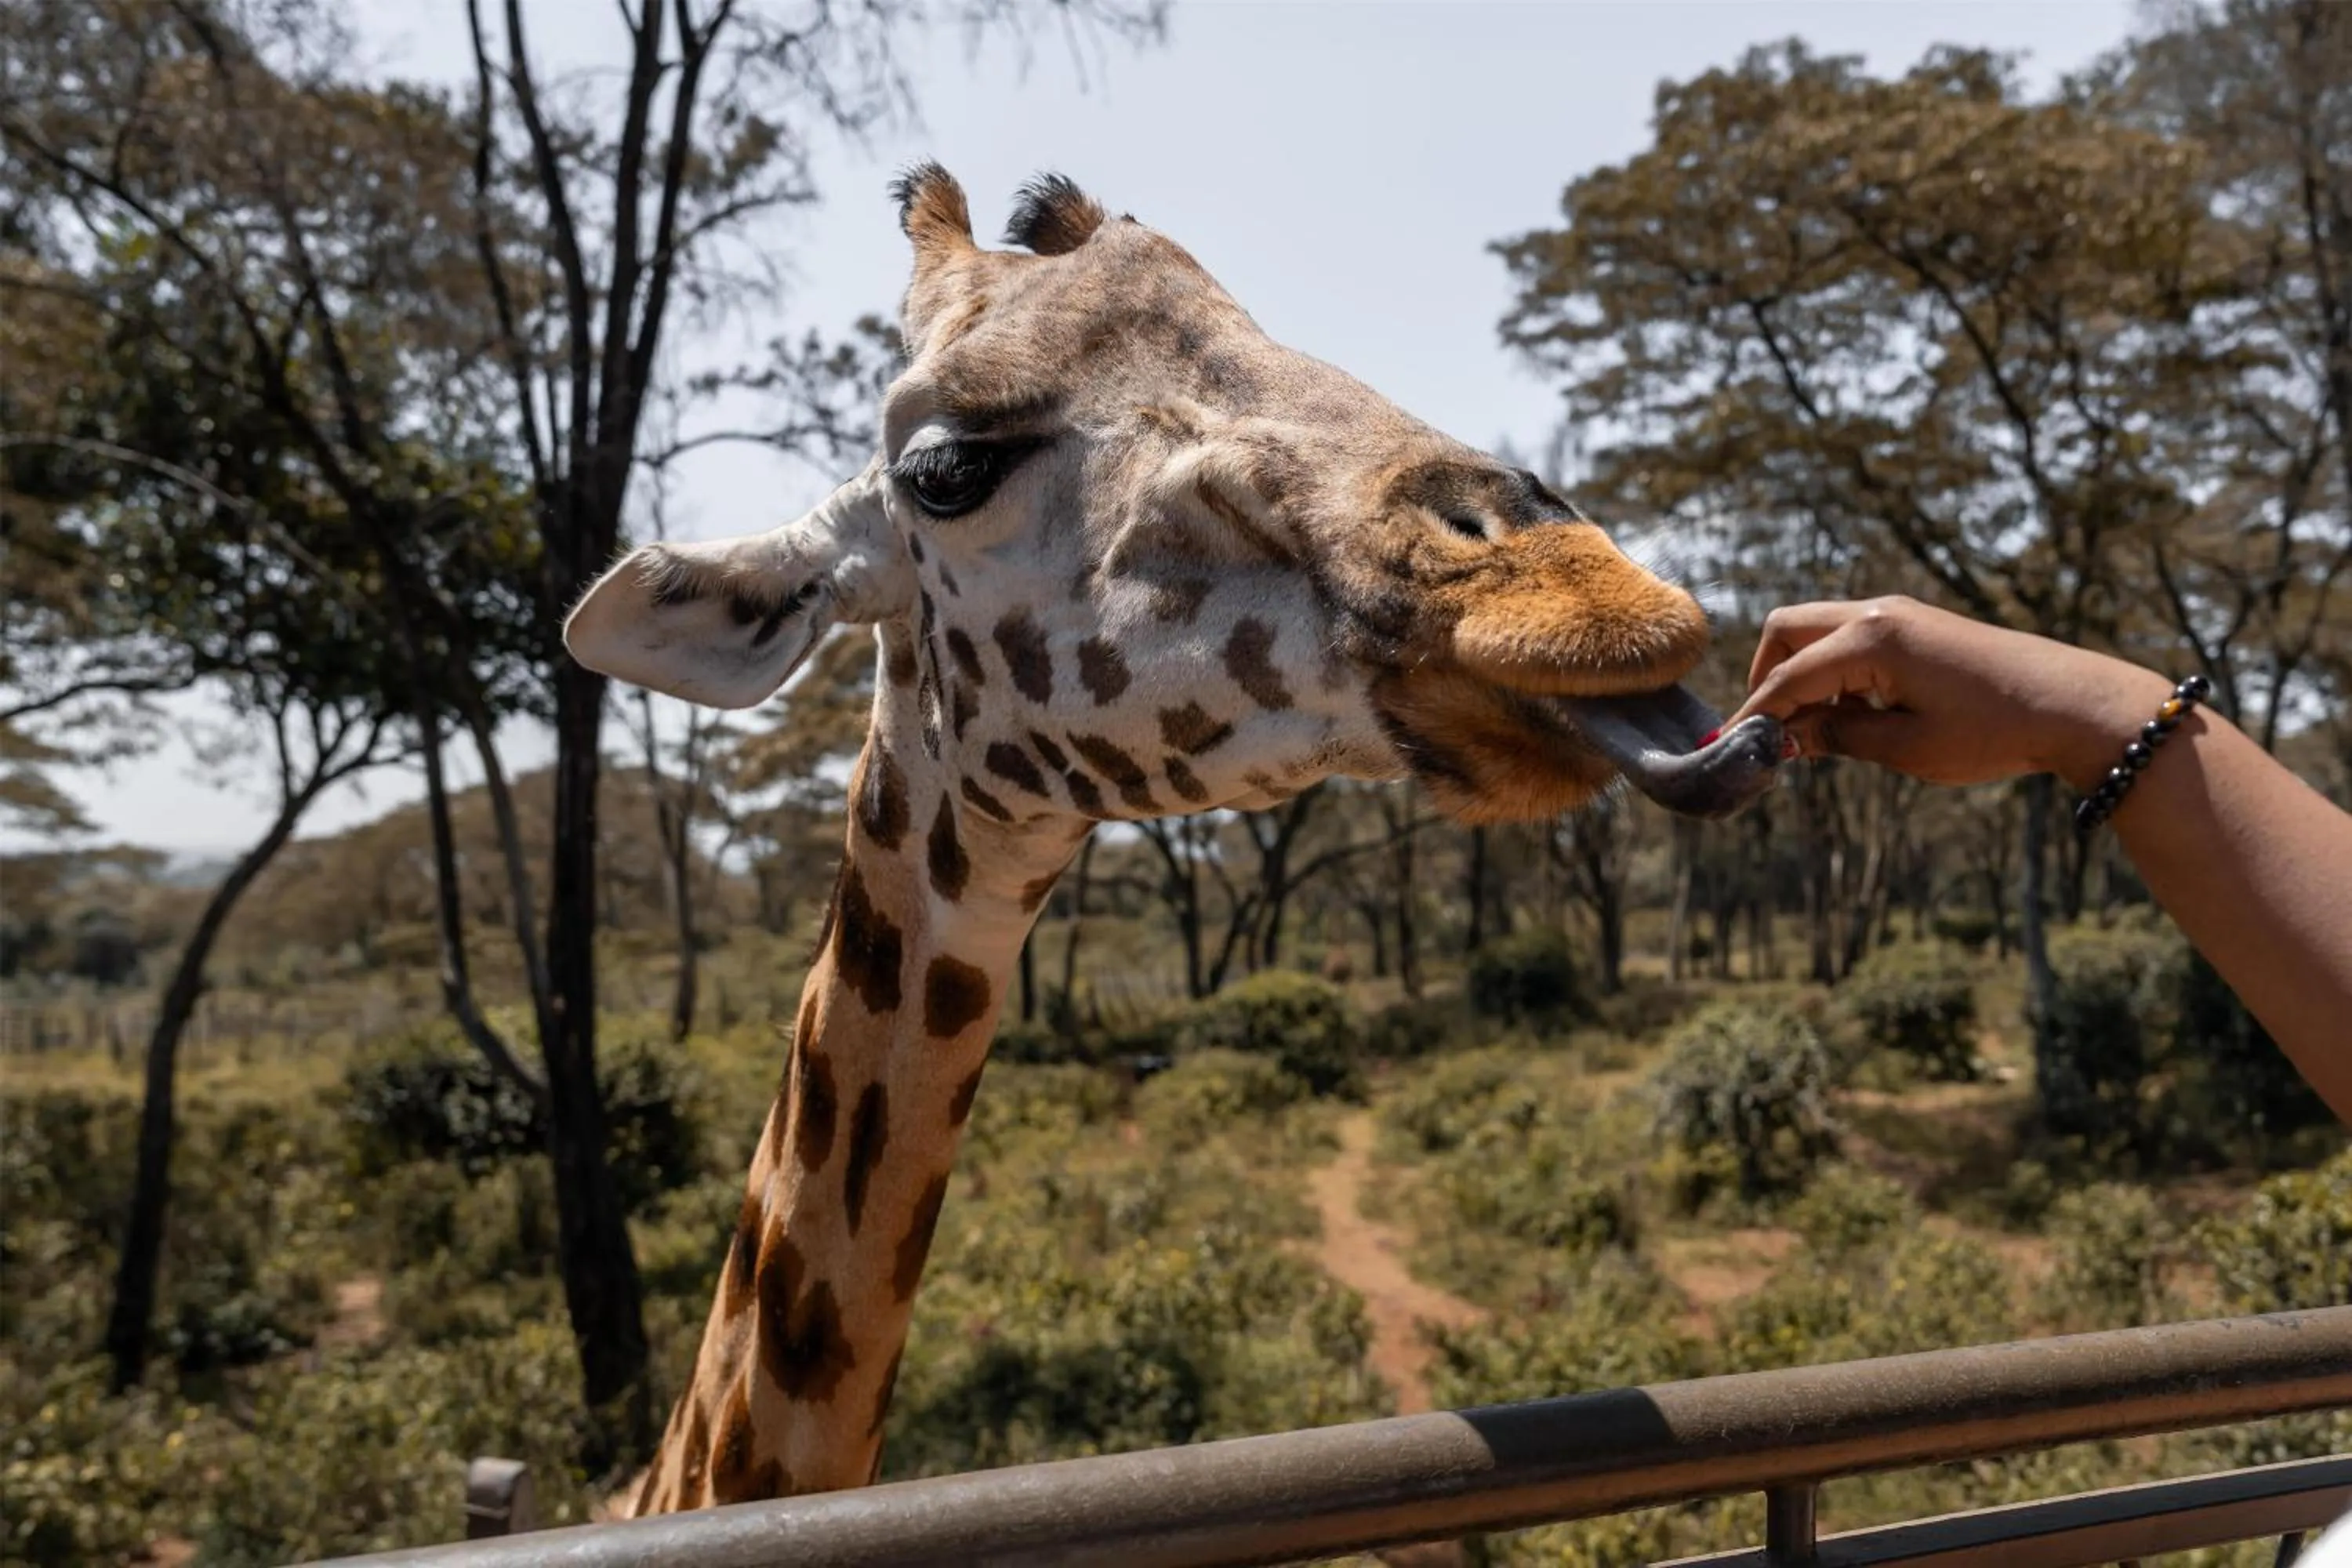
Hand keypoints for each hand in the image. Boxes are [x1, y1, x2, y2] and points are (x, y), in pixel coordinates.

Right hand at [1724, 597, 2176, 789]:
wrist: (2074, 705)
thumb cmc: (1993, 730)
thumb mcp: (1906, 747)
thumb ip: (1838, 737)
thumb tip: (1788, 738)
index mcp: (1871, 640)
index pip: (1789, 677)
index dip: (1757, 714)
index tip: (1731, 746)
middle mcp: (1879, 614)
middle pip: (1788, 630)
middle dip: (1768, 676)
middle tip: (1769, 727)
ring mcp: (1901, 615)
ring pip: (1819, 630)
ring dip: (1804, 674)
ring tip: (1819, 731)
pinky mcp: (1919, 627)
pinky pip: (1853, 637)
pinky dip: (1836, 670)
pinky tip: (1858, 714)